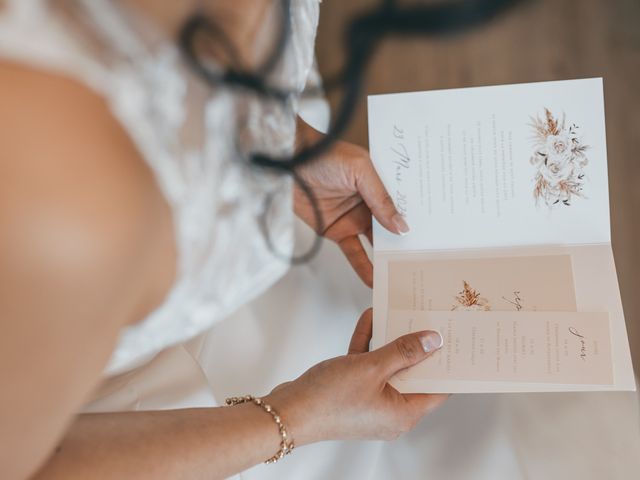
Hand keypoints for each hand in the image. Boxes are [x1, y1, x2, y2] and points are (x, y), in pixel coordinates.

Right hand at [265, 309, 446, 444]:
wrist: (287, 412)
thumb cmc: (328, 400)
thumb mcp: (371, 368)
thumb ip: (403, 352)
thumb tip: (432, 341)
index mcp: (403, 413)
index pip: (438, 388)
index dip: (447, 364)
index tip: (455, 340)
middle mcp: (390, 411)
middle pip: (413, 374)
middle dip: (419, 346)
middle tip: (429, 320)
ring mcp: (370, 401)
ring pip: (389, 366)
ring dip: (391, 341)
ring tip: (401, 313)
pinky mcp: (352, 392)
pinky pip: (367, 365)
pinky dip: (370, 344)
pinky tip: (371, 319)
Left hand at [293, 119, 408, 286]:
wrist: (289, 164)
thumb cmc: (324, 155)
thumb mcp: (360, 170)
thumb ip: (381, 198)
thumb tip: (401, 225)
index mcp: (380, 183)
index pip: (403, 204)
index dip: (417, 219)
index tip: (433, 237)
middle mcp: (370, 202)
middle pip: (392, 227)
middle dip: (406, 242)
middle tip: (424, 261)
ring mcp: (354, 218)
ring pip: (376, 243)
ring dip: (387, 259)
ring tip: (404, 276)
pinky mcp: (337, 231)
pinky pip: (354, 252)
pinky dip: (364, 267)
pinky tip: (375, 280)